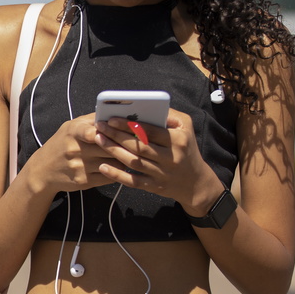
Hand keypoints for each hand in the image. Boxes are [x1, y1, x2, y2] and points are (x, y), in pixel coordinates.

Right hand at [24, 113, 119, 195]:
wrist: (43, 170)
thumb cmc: (61, 144)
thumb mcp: (70, 127)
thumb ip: (91, 119)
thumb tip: (115, 113)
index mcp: (73, 132)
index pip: (92, 132)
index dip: (108, 132)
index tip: (119, 131)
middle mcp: (75, 150)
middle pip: (109, 147)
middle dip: (124, 145)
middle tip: (137, 143)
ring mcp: (79, 167)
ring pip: (112, 162)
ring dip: (123, 159)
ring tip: (128, 154)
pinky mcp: (84, 181)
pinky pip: (109, 176)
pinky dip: (117, 171)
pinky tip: (118, 166)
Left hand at [93, 110, 223, 213]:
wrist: (196, 182)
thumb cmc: (186, 149)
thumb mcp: (186, 128)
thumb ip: (169, 115)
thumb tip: (148, 106)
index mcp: (178, 140)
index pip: (150, 131)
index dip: (129, 125)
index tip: (111, 119)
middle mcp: (170, 158)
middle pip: (139, 146)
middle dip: (116, 135)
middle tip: (99, 127)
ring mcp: (162, 174)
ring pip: (134, 162)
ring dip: (113, 151)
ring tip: (98, 140)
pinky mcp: (154, 187)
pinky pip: (133, 181)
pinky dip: (117, 175)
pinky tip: (103, 166)